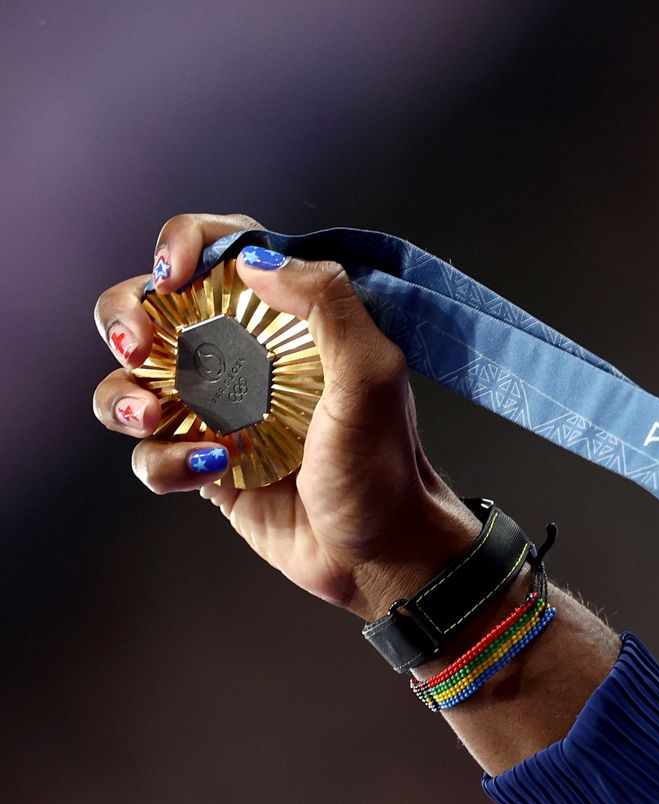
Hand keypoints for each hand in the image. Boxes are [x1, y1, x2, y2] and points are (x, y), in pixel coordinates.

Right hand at [92, 212, 479, 618]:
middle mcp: (242, 358)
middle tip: (139, 346)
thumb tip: (255, 262)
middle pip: (148, 309)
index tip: (174, 273)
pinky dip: (166, 460)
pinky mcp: (201, 466)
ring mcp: (216, 412)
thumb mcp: (375, 374)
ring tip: (151, 415)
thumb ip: (328, 304)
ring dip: (123, 395)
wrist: (382, 555)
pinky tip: (214, 468)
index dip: (185, 245)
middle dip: (125, 317)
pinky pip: (149, 454)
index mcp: (286, 322)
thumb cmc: (387, 466)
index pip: (222, 253)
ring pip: (129, 382)